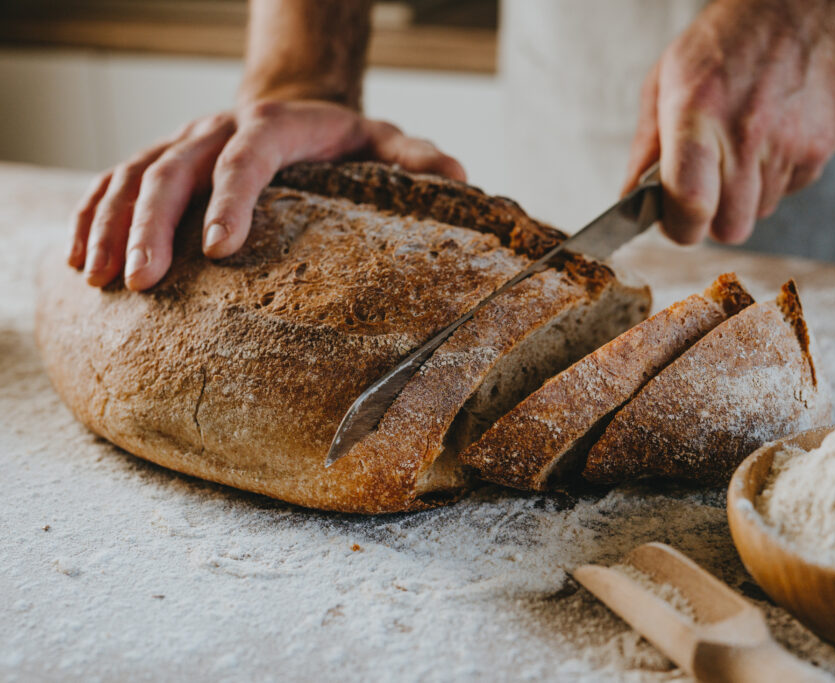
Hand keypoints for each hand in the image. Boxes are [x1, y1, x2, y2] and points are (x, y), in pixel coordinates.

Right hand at [67, 99, 465, 290]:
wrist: (296, 107)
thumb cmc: (344, 140)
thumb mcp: (385, 142)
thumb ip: (415, 161)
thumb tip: (460, 179)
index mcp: (277, 127)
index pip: (248, 156)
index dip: (231, 197)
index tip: (218, 248)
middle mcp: (220, 128)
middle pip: (175, 167)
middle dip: (153, 225)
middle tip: (143, 284)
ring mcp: (184, 142)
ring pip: (132, 174)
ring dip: (110, 225)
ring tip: (99, 281)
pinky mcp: (161, 158)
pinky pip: (111, 181)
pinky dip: (91, 217)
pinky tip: (78, 261)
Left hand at [623, 0, 834, 243]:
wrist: (802, 8)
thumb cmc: (724, 43)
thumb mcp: (665, 81)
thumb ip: (646, 147)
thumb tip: (630, 199)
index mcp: (698, 113)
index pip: (690, 205)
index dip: (678, 227)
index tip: (673, 220)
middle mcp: (747, 133)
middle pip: (730, 227)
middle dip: (711, 220)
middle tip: (704, 189)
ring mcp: (790, 143)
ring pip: (760, 212)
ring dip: (743, 196)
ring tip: (738, 149)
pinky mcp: (821, 149)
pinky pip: (789, 192)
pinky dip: (773, 178)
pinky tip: (768, 140)